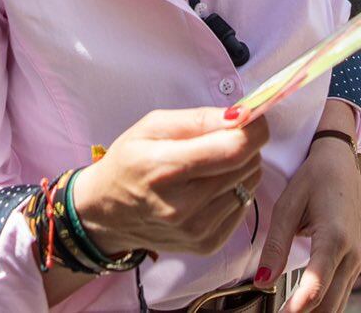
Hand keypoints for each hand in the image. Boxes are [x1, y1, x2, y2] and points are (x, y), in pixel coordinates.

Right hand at [73, 108, 269, 256]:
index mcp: (165, 169)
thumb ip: (200, 119)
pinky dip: (233, 191)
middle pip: (247, 165)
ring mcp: (197, 231)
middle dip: (244, 144)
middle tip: (222, 138)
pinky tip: (207, 188)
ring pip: (250, 184)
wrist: (106, 214)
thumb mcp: (152, 127)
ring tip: (210, 165)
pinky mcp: (207, 245)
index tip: (253, 117)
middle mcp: (184, 207)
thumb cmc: (128, 163)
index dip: (254, 129)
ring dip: (239, 168)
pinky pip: (243, 206)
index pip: (234, 149)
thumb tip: (242, 115)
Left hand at [255, 134, 360, 311]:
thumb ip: (276, 246)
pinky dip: (321, 307)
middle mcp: (351, 255)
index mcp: (334, 238)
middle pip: (328, 304)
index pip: (317, 284)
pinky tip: (299, 308)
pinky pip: (339, 295)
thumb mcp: (288, 205)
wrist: (342, 162)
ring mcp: (356, 261)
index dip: (297, 307)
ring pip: (336, 305)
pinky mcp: (353, 264)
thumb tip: (262, 282)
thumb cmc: (313, 179)